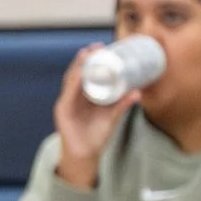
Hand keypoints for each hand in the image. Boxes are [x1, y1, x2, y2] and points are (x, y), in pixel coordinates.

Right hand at [52, 44, 133, 188]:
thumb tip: (138, 92)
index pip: (87, 73)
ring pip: (71, 79)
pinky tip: (79, 75)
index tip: (103, 48)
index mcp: (85, 95)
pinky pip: (68, 94)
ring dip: (77, 66)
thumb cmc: (97, 134)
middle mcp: (74, 96)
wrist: (85, 154)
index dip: (93, 60)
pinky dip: (73, 83)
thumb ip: (122, 104)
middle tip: (96, 47)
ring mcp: (67, 102)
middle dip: (85, 58)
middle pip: (77, 72)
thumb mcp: (112, 117)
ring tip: (86, 55)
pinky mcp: (63, 110)